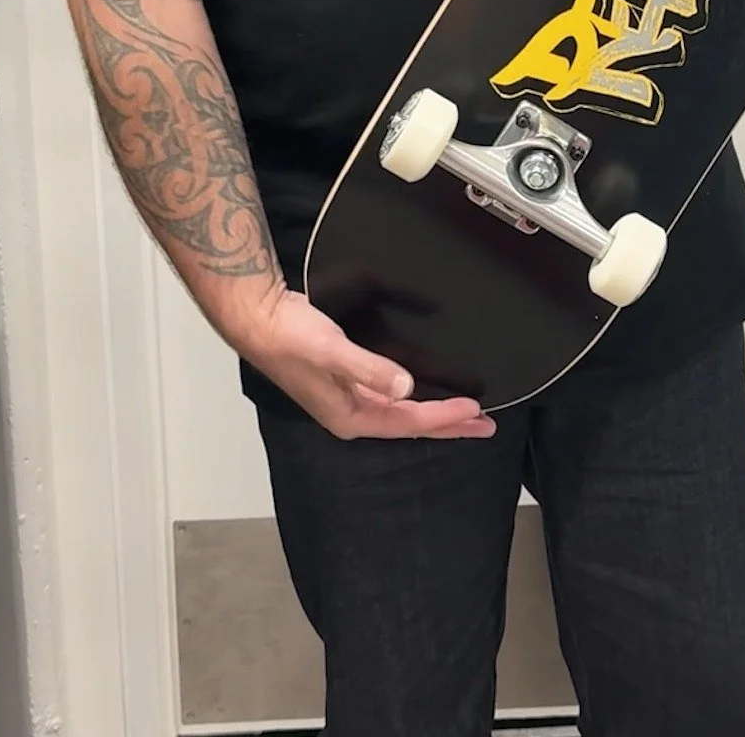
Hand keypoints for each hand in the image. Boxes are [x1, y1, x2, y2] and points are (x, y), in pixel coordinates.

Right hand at [240, 285, 496, 440]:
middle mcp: (351, 414)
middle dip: (448, 424)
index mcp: (350, 416)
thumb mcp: (333, 352)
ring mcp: (346, 399)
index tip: (476, 410)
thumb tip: (406, 387)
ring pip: (401, 412)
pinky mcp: (344, 381)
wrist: (259, 319)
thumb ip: (370, 370)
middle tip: (485, 425)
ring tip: (464, 412)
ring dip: (433, 412)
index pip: (409, 421)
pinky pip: (389, 399)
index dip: (445, 417)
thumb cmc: (291, 338)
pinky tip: (419, 393)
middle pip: (409, 424)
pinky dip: (412, 399)